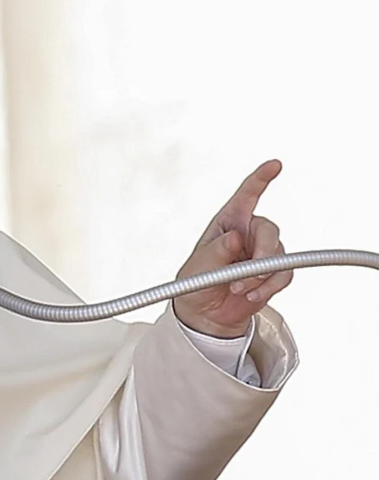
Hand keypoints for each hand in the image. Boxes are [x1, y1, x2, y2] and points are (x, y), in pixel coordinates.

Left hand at [173, 160, 293, 337]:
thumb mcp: (199, 267)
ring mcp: (262, 253)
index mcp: (228, 223)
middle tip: (249, 272)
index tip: (274, 165)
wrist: (205, 315)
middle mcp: (248, 234)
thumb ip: (217, 252)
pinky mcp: (273, 273)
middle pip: (269, 230)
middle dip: (263, 252)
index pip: (246, 196)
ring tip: (238, 288)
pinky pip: (283, 274)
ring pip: (279, 255)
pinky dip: (269, 287)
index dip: (260, 179)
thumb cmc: (196, 283)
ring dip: (260, 276)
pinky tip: (251, 295)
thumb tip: (235, 238)